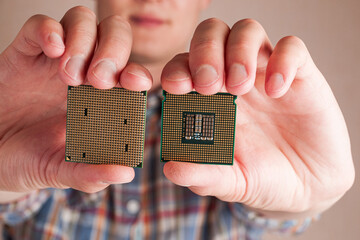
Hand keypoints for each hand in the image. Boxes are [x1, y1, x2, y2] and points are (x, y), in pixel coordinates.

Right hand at [0, 6, 151, 194]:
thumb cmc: (29, 157)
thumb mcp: (59, 169)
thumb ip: (90, 173)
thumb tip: (126, 173)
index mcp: (101, 98)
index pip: (131, 72)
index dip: (138, 72)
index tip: (135, 84)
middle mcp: (84, 72)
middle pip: (114, 35)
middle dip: (114, 51)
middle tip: (99, 80)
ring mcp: (55, 59)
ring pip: (82, 21)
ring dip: (84, 42)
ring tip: (69, 75)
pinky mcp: (26, 51)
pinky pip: (42, 24)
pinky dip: (50, 30)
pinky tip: (53, 50)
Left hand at [161, 18, 354, 217]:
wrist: (308, 185)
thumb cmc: (264, 177)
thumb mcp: (231, 181)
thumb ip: (203, 175)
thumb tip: (171, 169)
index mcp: (209, 100)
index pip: (184, 65)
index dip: (176, 69)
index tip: (176, 87)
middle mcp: (234, 79)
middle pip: (212, 34)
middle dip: (204, 51)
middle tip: (209, 85)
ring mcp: (266, 73)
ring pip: (247, 30)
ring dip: (238, 51)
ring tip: (240, 87)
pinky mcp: (301, 76)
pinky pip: (292, 48)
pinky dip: (282, 61)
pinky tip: (277, 90)